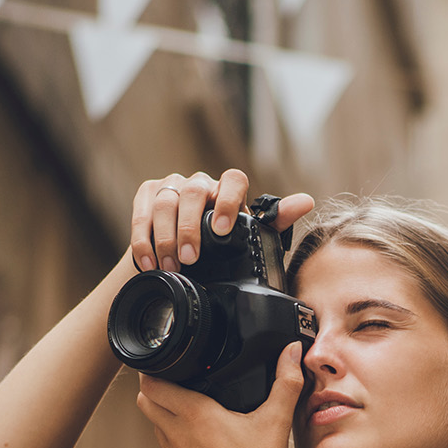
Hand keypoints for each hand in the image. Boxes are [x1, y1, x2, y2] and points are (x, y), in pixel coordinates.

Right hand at [128, 170, 315, 272]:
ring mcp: (171, 186)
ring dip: (166, 239)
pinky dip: (143, 240)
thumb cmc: (220, 246)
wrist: (181, 254)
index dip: (229, 202)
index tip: (222, 231)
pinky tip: (148, 261)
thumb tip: (306, 201)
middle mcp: (200, 183)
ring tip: (170, 267)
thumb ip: (274, 222)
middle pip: (193, 193)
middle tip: (190, 259)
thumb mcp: (248, 238)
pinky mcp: (147, 194)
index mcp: (227, 190)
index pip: (233, 180)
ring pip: (165, 203)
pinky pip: (141, 213)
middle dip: (189, 228)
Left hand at [135, 342, 304, 447]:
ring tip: (194, 415)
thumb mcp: (276, 424)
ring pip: (156, 427)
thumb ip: (286, 383)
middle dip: (157, 389)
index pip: (151, 382)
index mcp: (193, 414)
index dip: (156, 370)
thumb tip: (292, 351)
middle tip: (180, 385)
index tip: (172, 365)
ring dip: (167, 417)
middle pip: (145, 401)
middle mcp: (174, 434)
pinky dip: (180, 445)